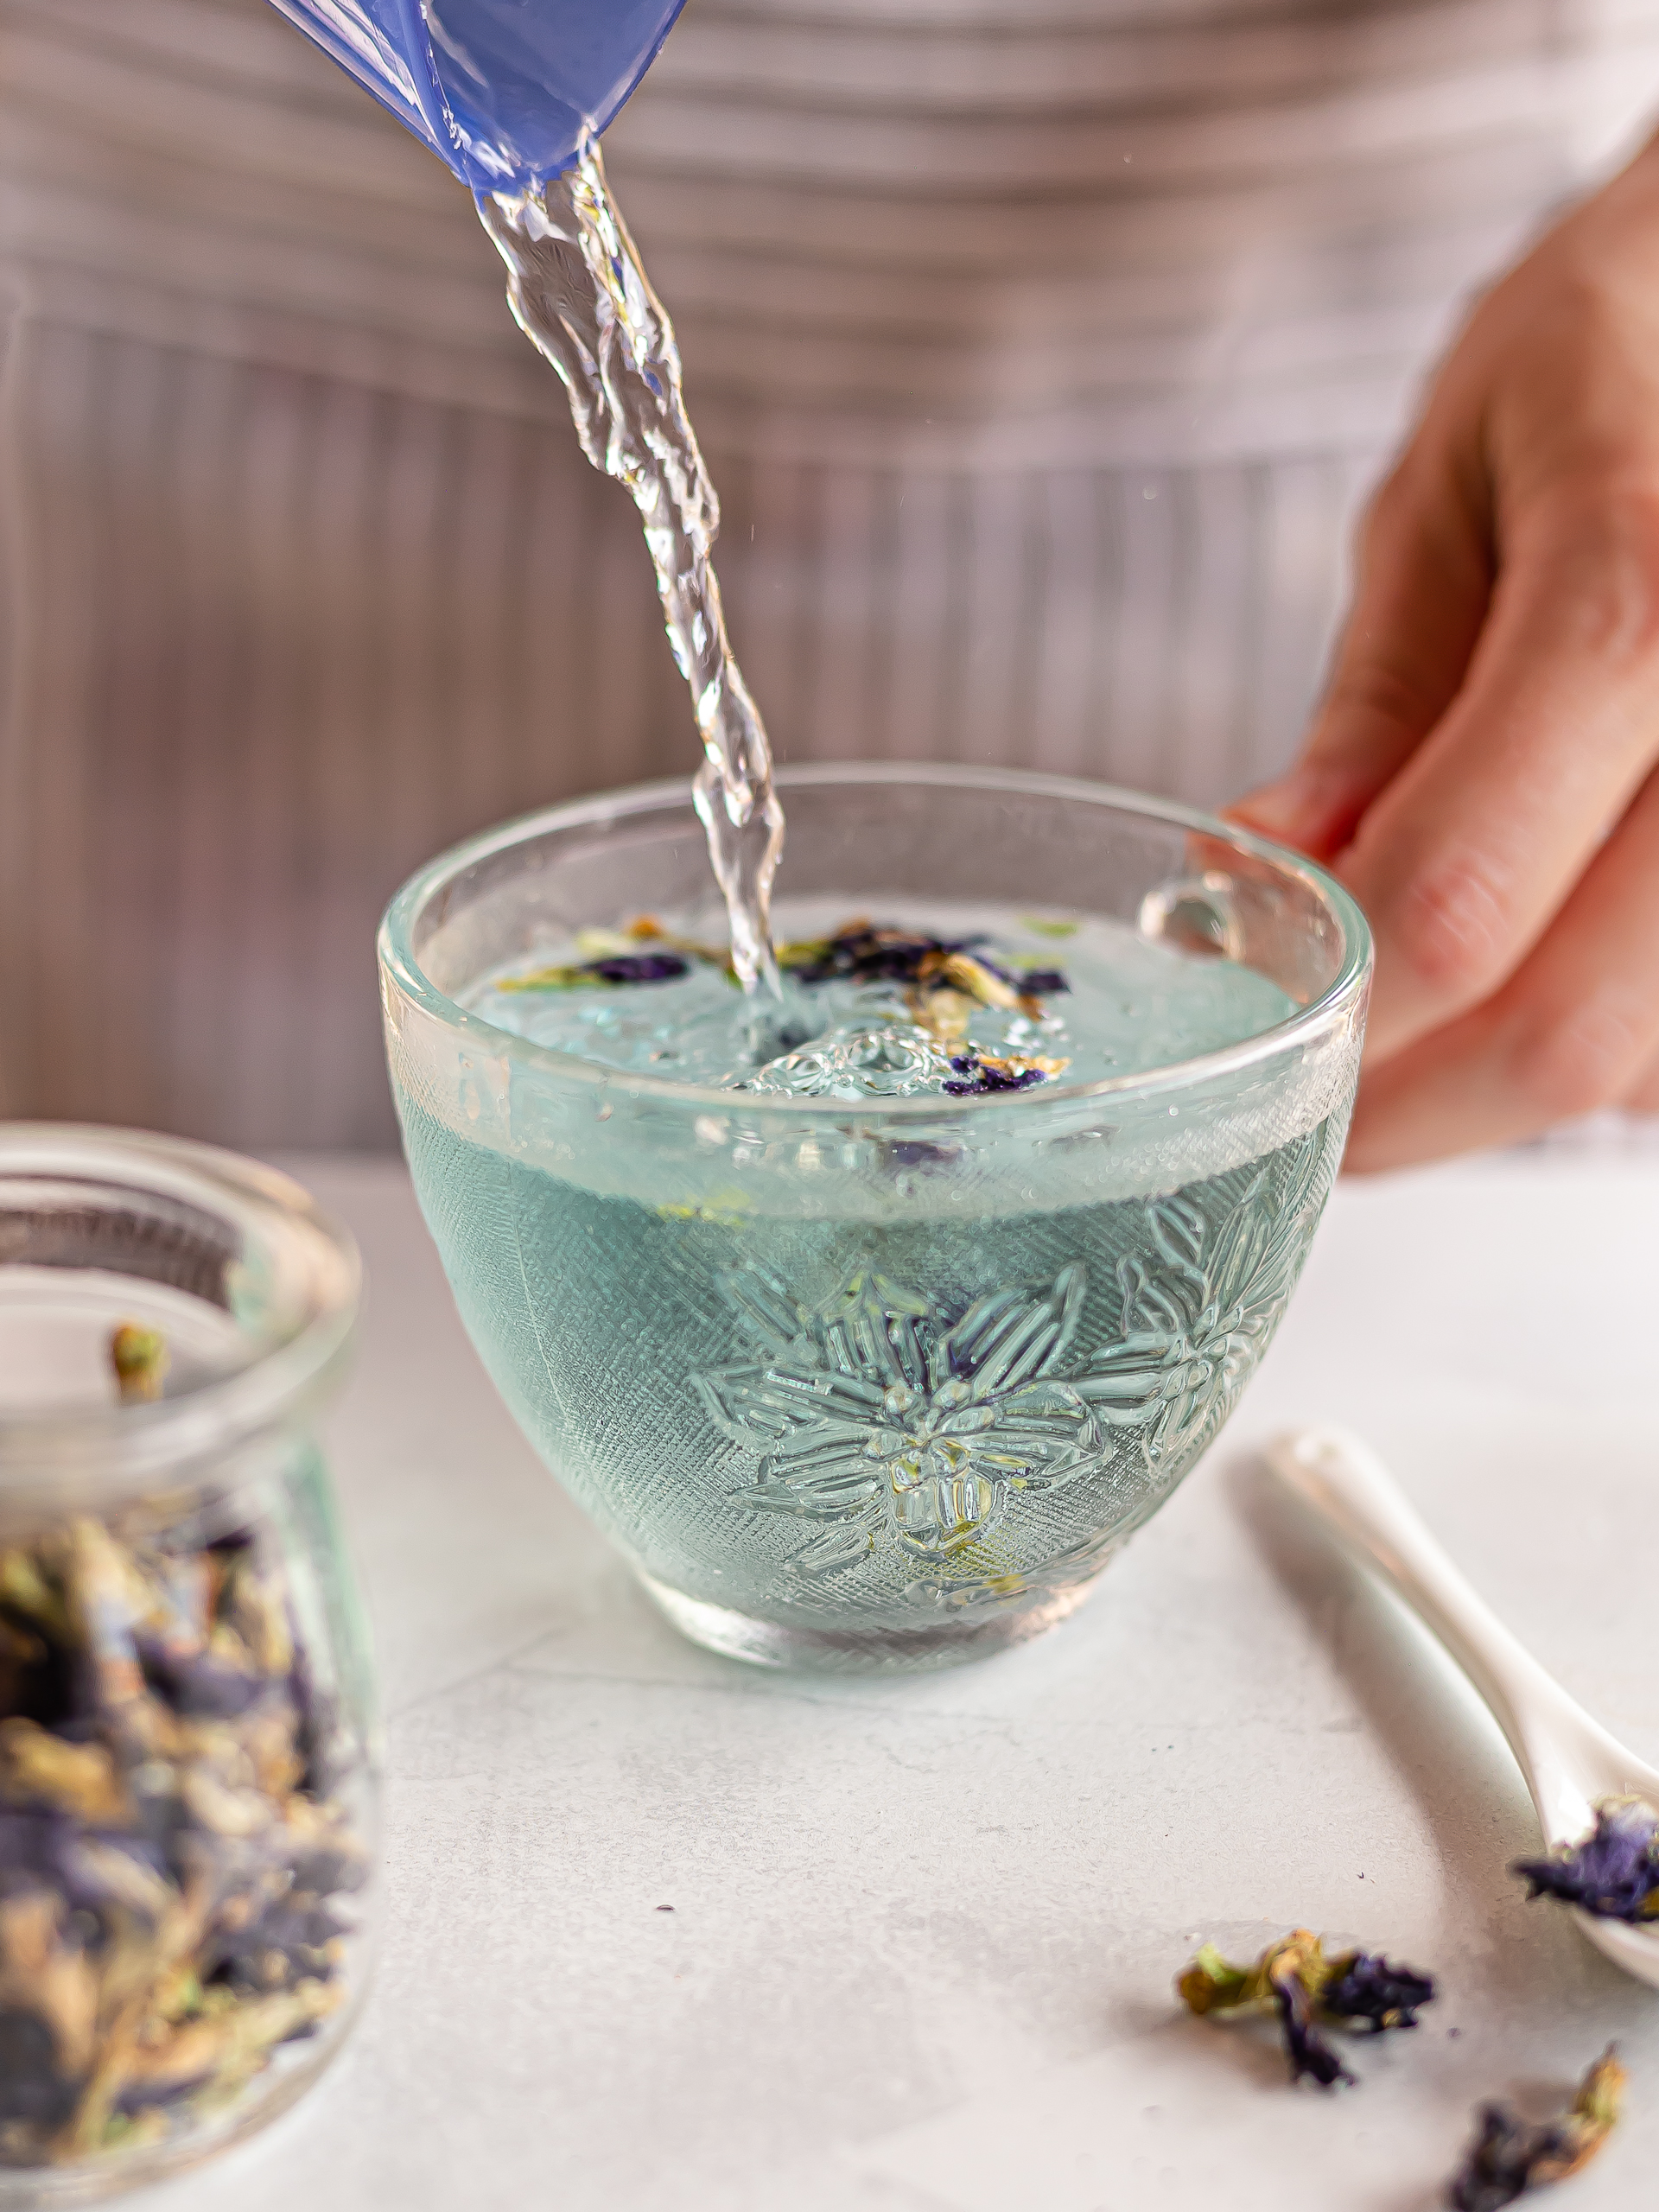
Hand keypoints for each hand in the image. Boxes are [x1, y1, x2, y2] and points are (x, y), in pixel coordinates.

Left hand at [1231, 134, 1658, 1169]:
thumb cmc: (1627, 346)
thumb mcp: (1453, 492)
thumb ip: (1376, 709)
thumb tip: (1263, 882)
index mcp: (1645, 585)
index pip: (1460, 897)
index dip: (1333, 1017)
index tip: (1256, 1036)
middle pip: (1574, 1028)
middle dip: (1411, 1108)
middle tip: (1319, 1115)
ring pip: (1649, 1064)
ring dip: (1512, 1086)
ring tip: (1431, 1013)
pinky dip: (1614, 1039)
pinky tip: (1552, 962)